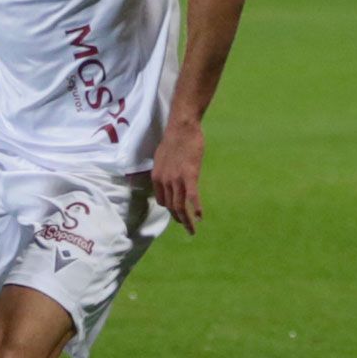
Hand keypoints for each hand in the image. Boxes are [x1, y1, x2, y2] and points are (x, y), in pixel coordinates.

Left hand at [150, 121, 203, 235]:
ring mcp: (176, 179)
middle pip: (170, 207)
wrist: (181, 127)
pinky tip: (200, 217)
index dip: (170, 209)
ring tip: (192, 229)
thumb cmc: (173, 139)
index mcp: (156, 177)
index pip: (162, 200)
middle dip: (178, 219)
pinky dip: (196, 208)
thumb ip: (164, 171)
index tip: (177, 213)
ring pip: (180, 206)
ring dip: (186, 221)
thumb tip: (169, 178)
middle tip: (187, 227)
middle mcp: (164, 181)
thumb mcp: (162, 158)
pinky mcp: (190, 175)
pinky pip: (192, 197)